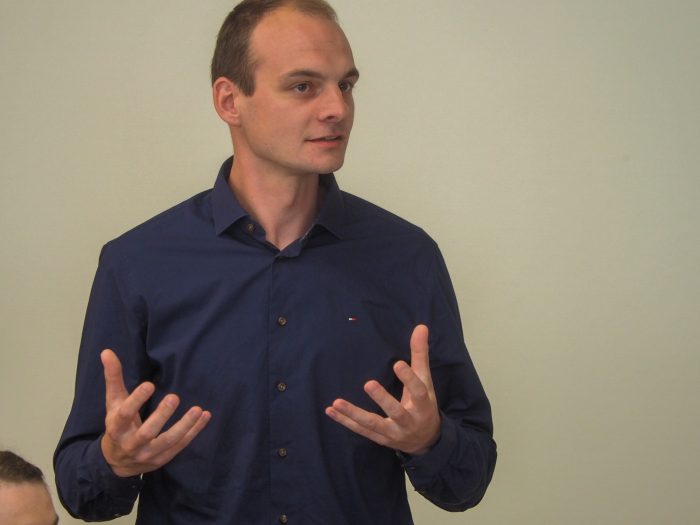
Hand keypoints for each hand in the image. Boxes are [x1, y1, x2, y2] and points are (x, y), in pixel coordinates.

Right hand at [99, 349, 211, 476]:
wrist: (117, 462)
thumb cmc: (118, 424)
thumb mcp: (114, 402)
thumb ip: (113, 378)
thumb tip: (107, 351)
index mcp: (116, 428)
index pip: (124, 415)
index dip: (136, 400)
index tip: (149, 385)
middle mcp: (131, 444)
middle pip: (146, 432)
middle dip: (161, 416)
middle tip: (174, 397)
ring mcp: (148, 454)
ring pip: (167, 441)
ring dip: (184, 426)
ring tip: (197, 409)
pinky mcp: (163, 458)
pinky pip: (181, 445)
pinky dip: (194, 431)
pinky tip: (204, 415)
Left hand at [325, 324, 439, 454]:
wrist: (425, 440)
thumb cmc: (424, 404)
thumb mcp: (426, 381)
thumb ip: (420, 355)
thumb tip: (421, 327)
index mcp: (423, 406)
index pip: (418, 392)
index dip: (409, 378)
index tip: (398, 363)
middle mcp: (409, 422)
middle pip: (396, 411)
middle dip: (382, 399)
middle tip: (368, 383)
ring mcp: (393, 433)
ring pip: (373, 424)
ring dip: (354, 414)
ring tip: (337, 402)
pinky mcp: (380, 439)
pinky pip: (361, 430)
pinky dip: (345, 421)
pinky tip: (331, 410)